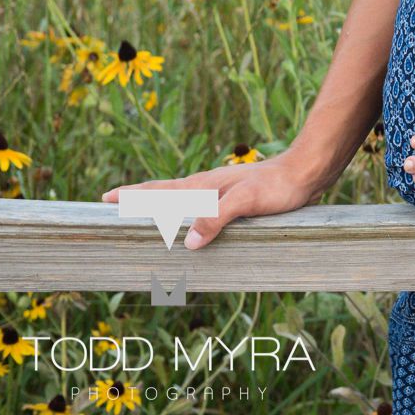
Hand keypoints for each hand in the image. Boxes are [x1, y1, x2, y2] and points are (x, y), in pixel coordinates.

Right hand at [101, 150, 328, 249]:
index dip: (134, 195)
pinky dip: (188, 216)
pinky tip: (194, 225)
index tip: (106, 198)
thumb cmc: (278, 186)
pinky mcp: (237, 199)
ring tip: (147, 218)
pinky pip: (203, 209)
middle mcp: (208, 187)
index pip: (160, 190)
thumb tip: (190, 242)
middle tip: (115, 205)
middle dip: (140, 200)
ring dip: (163, 208)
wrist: (308, 171)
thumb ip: (217, 218)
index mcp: (204, 186)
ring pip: (184, 201)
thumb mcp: (246, 202)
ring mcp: (222, 191)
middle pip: (166, 194)